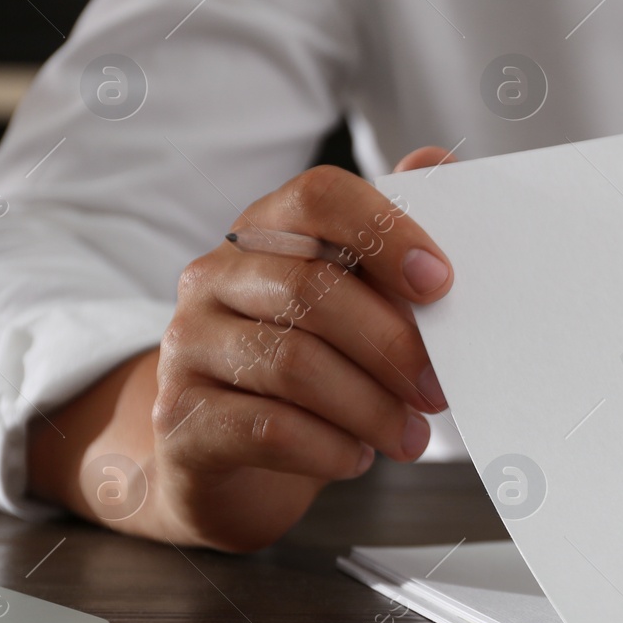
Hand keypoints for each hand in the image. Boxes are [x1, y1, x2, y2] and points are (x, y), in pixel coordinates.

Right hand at [29, 147, 457, 550]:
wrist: (223, 460)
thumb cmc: (309, 366)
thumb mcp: (353, 302)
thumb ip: (391, 241)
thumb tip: (438, 163)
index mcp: (266, 231)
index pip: (318, 197)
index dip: (386, 231)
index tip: (441, 282)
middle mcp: (215, 277)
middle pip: (311, 288)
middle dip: (393, 344)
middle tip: (439, 390)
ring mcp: (187, 345)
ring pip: (292, 363)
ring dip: (370, 406)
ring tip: (411, 436)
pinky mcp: (180, 418)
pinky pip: (266, 427)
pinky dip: (328, 447)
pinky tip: (357, 456)